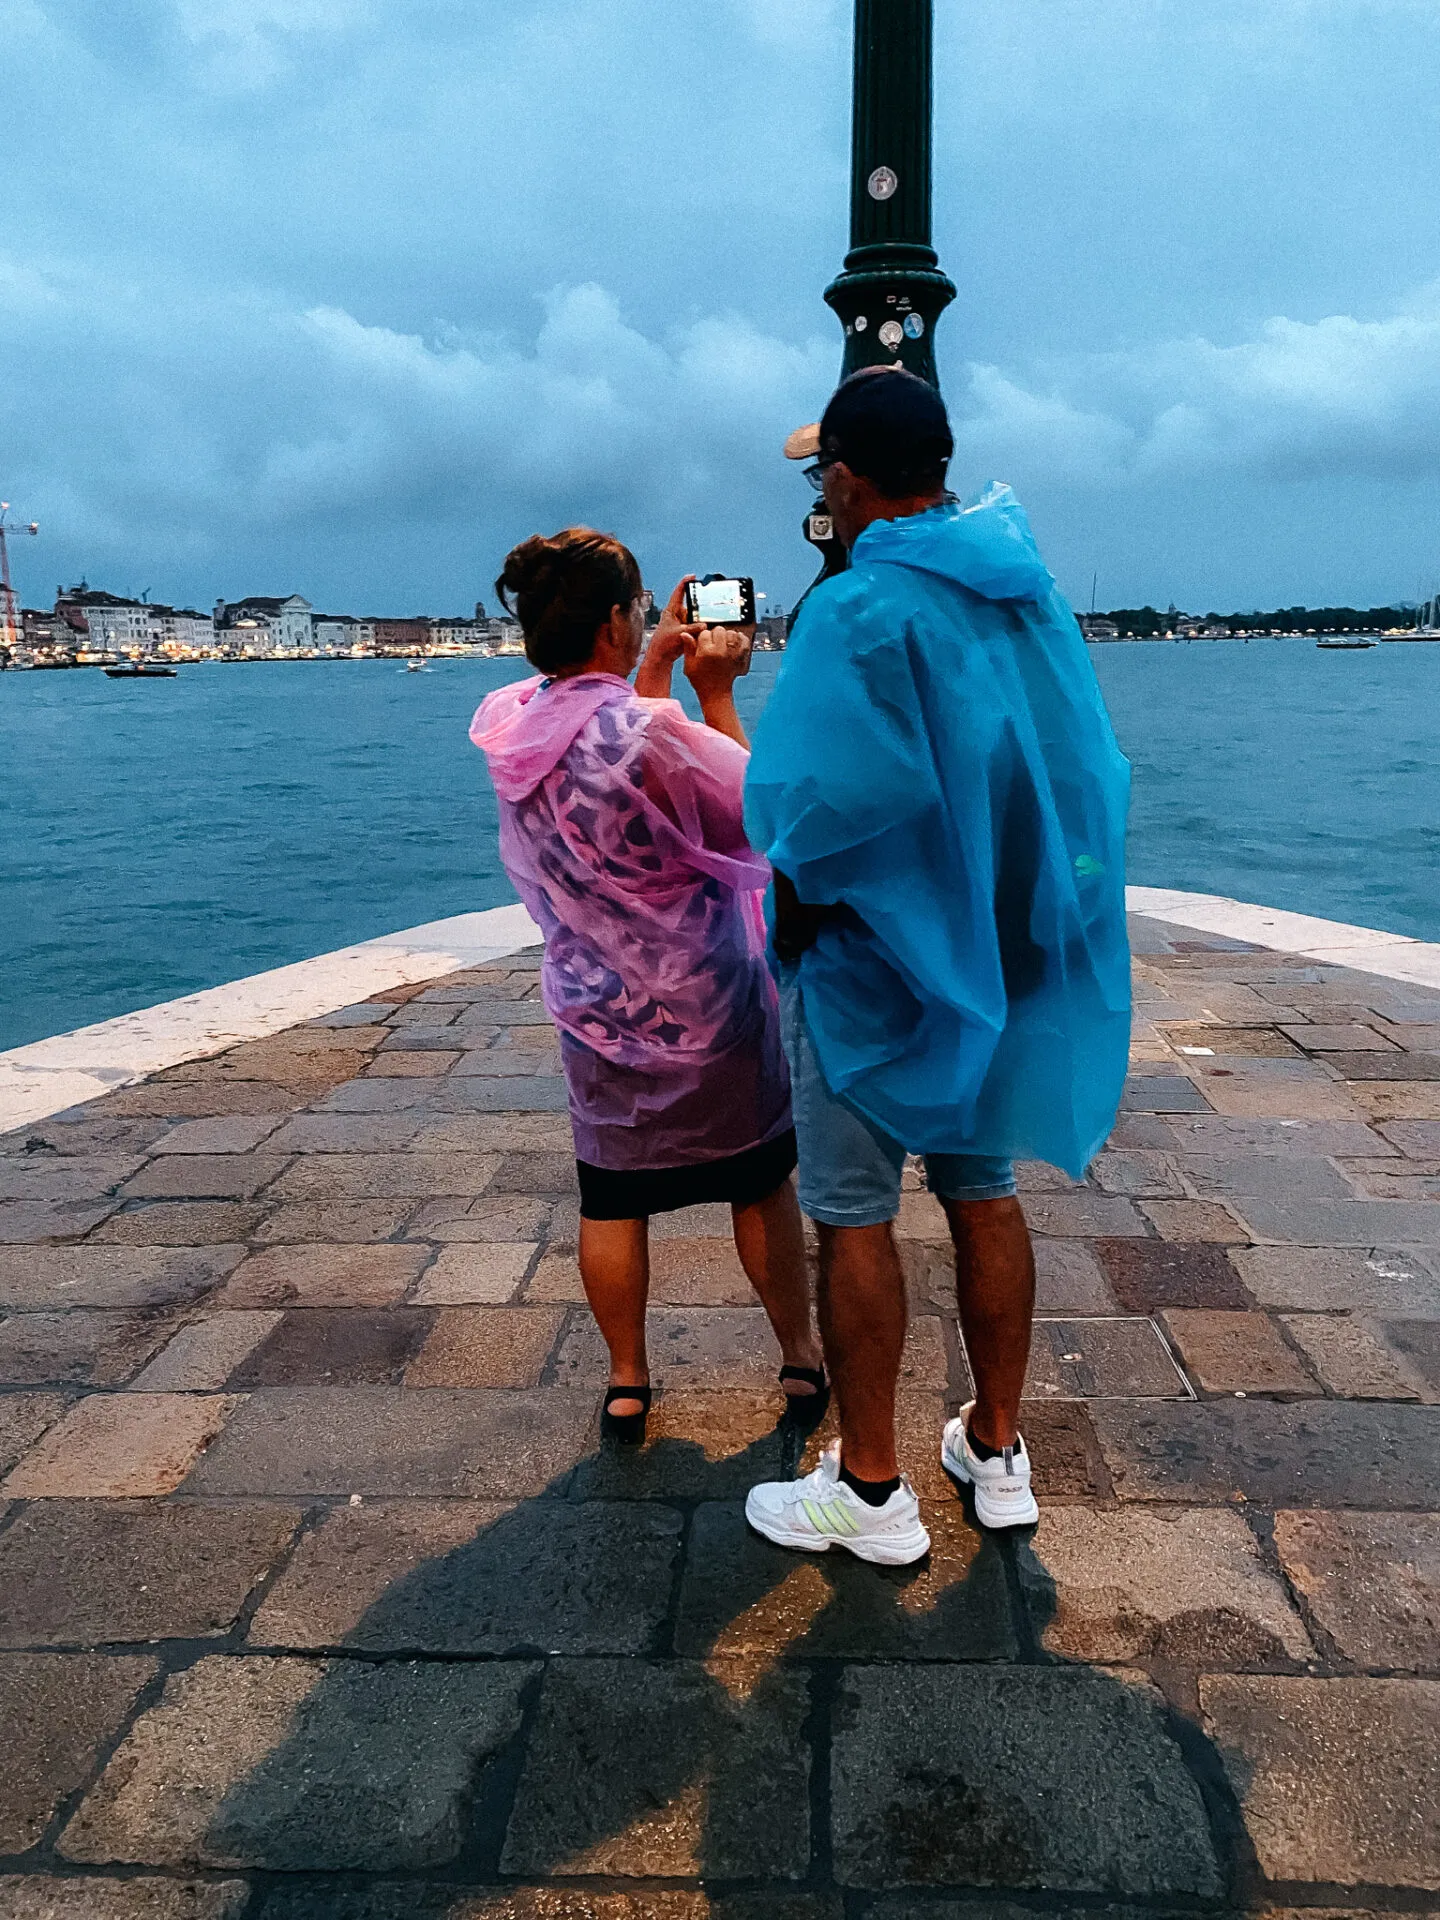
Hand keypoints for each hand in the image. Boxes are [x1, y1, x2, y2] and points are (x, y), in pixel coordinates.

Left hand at [633, 576, 698, 697]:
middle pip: (691, 605)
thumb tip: (704, 625)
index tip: (692, 576)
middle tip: (709, 604)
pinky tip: (708, 629)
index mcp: (671, 610)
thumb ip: (692, 628)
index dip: (685, 583)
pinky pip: (696, 627)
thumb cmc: (663, 643)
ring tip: (709, 620)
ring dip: (701, 619)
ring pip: (695, 617)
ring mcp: (682, 623)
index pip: (678, 592)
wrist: (661, 657)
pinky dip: (701, 628)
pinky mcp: (687, 632)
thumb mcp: (678, 633)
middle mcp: (677, 615)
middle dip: (699, 605)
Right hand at [682, 623, 754, 702]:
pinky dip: (741, 639)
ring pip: (732, 633)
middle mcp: (721, 651)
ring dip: (727, 636)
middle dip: (714, 634)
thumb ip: (688, 648)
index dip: (702, 637)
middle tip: (712, 643)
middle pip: (719, 630)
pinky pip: (744, 642)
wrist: (716, 694)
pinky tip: (736, 640)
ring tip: (722, 643)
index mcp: (707, 652)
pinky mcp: (740, 658)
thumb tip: (685, 633)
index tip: (702, 644)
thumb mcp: (689, 665)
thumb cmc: (701, 681)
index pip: (705, 633)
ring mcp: (732, 654)